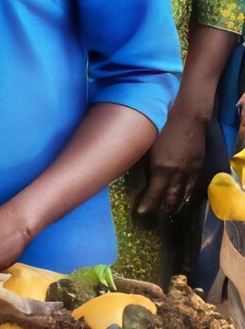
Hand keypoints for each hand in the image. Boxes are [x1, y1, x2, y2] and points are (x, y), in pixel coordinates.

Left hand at [131, 104, 205, 224]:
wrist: (188, 115)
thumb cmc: (162, 124)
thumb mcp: (147, 143)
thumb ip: (142, 160)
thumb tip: (132, 170)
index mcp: (162, 168)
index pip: (154, 194)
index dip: (148, 205)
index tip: (141, 213)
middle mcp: (177, 173)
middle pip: (170, 197)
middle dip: (162, 207)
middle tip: (154, 215)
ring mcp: (190, 170)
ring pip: (184, 193)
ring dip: (176, 203)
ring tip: (170, 211)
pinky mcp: (198, 165)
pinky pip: (194, 185)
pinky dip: (188, 194)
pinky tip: (185, 198)